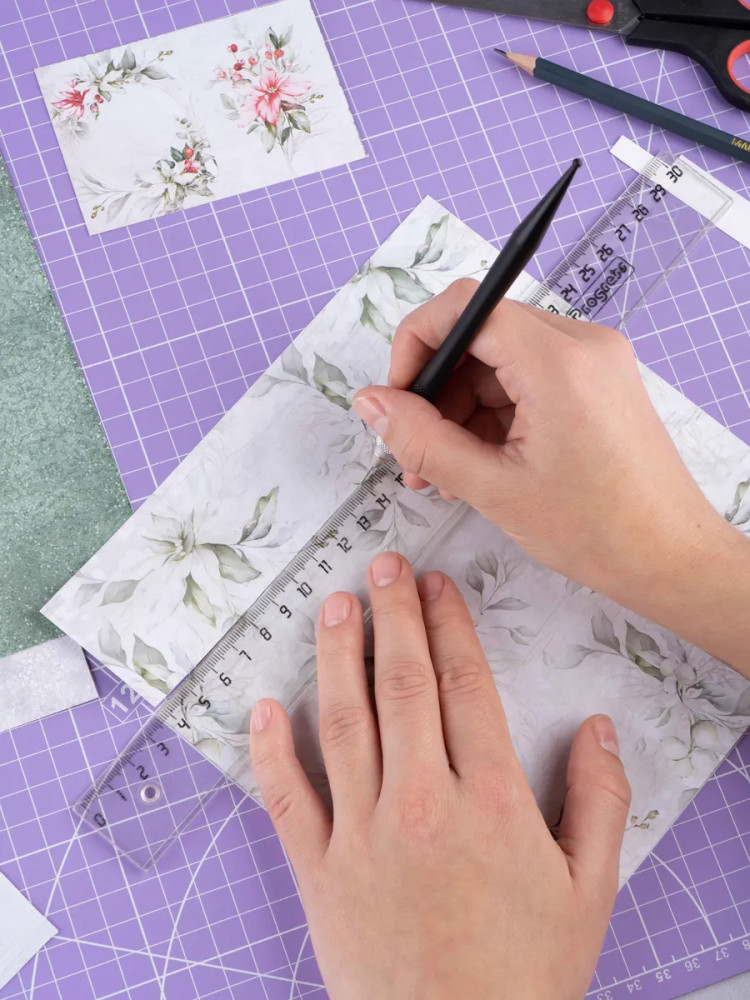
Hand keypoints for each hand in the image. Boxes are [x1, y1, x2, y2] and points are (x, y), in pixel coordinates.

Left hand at [250, 552, 630, 999]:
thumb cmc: (525, 976)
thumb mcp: (589, 889)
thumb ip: (598, 800)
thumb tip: (597, 729)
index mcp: (490, 802)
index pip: (465, 686)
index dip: (450, 627)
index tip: (437, 588)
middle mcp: (422, 803)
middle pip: (402, 685)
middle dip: (393, 616)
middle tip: (383, 568)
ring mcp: (362, 835)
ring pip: (343, 721)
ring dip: (336, 656)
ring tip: (334, 607)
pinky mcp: (319, 871)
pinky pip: (287, 797)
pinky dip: (271, 748)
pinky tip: (263, 705)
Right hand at [351, 282, 749, 674]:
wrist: (670, 557)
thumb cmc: (599, 530)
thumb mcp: (492, 487)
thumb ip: (423, 440)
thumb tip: (371, 403)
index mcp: (559, 362)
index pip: (465, 309)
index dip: (416, 344)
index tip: (396, 396)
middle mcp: (581, 345)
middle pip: (479, 336)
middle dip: (436, 390)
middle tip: (415, 451)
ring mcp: (592, 362)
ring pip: (499, 362)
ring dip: (461, 410)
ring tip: (445, 472)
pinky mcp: (595, 382)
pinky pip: (525, 380)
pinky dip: (493, 415)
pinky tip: (479, 464)